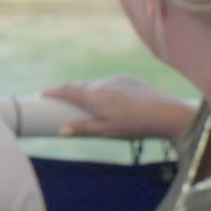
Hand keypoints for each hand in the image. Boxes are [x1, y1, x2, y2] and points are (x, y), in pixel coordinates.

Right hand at [43, 75, 197, 138]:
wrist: (167, 114)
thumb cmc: (135, 126)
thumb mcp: (107, 131)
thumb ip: (83, 129)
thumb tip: (60, 130)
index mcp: (92, 96)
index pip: (66, 90)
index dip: (52, 92)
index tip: (42, 95)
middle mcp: (100, 83)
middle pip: (79, 86)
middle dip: (69, 92)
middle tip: (61, 100)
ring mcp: (116, 79)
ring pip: (96, 85)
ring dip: (89, 93)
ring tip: (91, 106)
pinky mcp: (129, 79)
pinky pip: (111, 84)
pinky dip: (106, 91)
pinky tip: (116, 103)